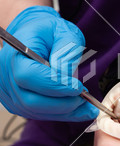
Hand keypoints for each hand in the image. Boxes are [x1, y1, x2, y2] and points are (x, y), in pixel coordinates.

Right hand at [0, 6, 98, 120]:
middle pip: (30, 100)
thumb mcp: (65, 31)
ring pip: (34, 111)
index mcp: (15, 52)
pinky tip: (77, 109)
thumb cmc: (49, 32)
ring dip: (63, 112)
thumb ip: (67, 51)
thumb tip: (66, 75)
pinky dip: (59, 114)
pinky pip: (36, 114)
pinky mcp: (15, 101)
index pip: (28, 75)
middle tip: (85, 99)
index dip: (54, 85)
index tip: (78, 87)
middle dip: (61, 103)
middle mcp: (5, 73)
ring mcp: (7, 90)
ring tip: (86, 106)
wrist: (34, 35)